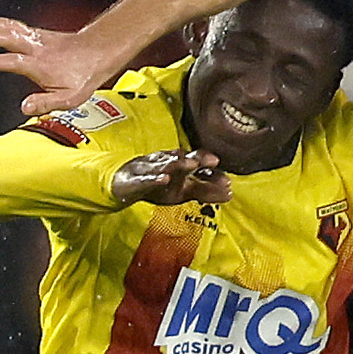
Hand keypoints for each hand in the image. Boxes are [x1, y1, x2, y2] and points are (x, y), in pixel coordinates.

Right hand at [0, 14, 117, 116]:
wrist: (98, 52)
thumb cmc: (83, 77)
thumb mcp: (70, 98)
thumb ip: (46, 103)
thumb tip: (24, 108)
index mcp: (40, 65)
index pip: (12, 61)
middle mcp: (35, 47)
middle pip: (6, 37)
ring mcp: (34, 37)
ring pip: (6, 26)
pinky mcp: (33, 33)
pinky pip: (9, 24)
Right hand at [109, 148, 228, 210]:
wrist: (122, 184)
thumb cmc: (156, 184)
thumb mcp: (182, 191)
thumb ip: (205, 191)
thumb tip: (230, 194)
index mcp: (180, 168)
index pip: (199, 166)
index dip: (213, 172)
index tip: (228, 182)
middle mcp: (168, 166)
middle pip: (185, 159)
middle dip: (199, 159)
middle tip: (214, 160)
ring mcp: (151, 170)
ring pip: (165, 165)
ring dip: (179, 164)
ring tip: (192, 164)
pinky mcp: (136, 179)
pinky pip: (146, 178)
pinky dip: (155, 178)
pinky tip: (164, 179)